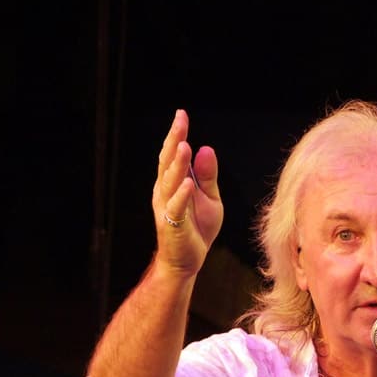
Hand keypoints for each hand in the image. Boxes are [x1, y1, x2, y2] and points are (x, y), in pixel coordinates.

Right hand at [151, 109, 223, 276]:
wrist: (187, 261)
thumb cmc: (197, 228)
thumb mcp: (209, 198)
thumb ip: (208, 176)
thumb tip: (206, 149)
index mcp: (174, 183)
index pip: (174, 155)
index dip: (177, 135)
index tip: (181, 114)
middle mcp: (166, 192)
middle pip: (168, 162)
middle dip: (174, 140)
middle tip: (180, 120)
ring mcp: (167, 207)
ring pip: (170, 182)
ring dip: (177, 165)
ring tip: (184, 145)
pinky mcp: (173, 225)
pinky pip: (177, 208)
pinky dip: (182, 195)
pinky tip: (188, 184)